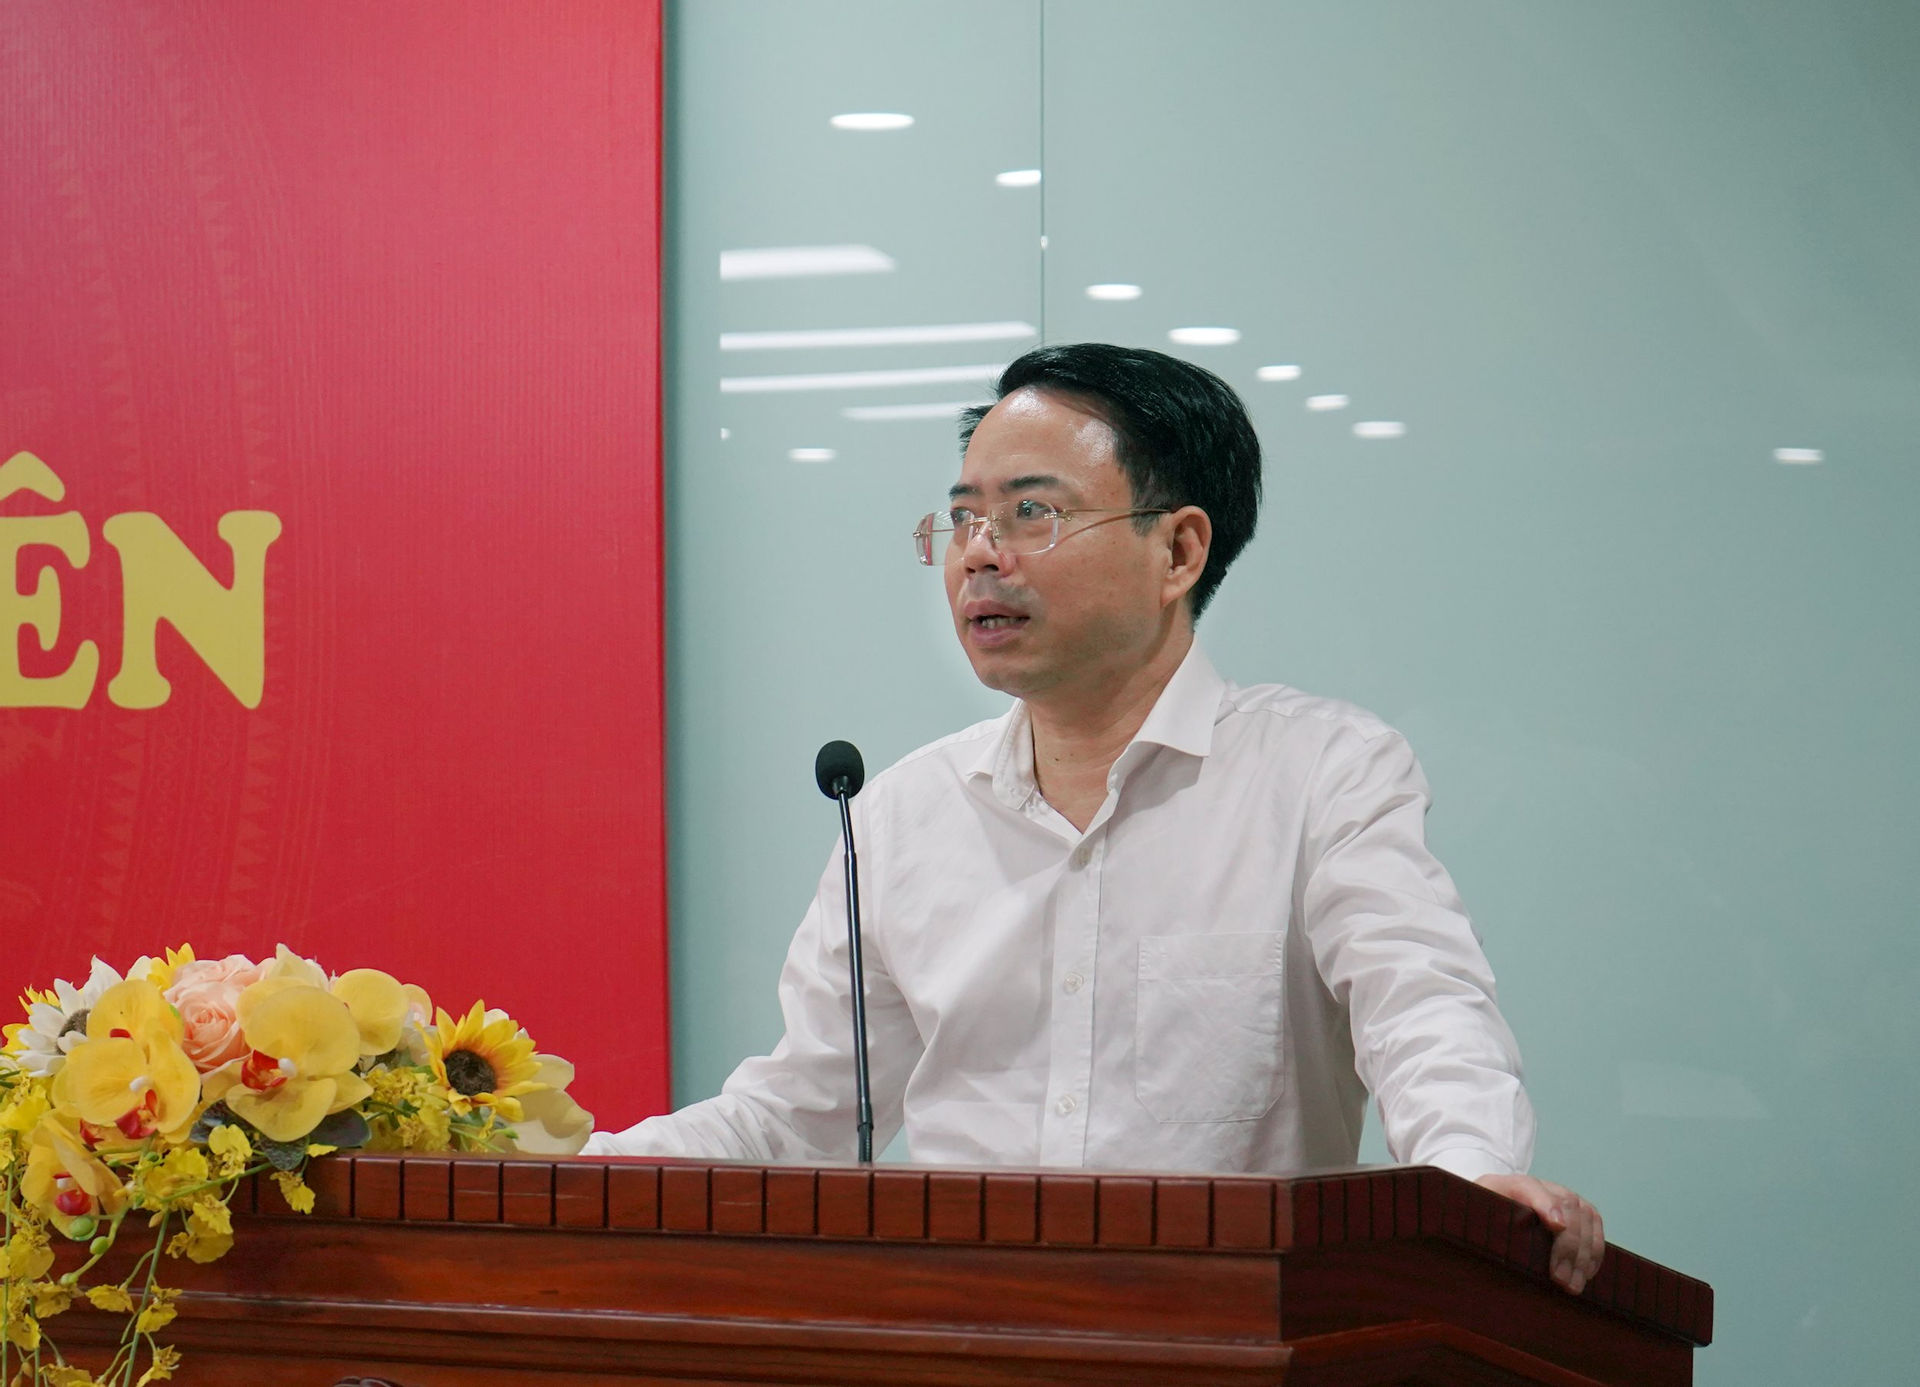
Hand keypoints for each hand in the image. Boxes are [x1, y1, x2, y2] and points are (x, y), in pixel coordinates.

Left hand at [1475, 1173, 1603, 1294]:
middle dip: (1567, 1246)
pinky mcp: (1581, 1210)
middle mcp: (1542, 1186)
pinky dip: (1594, 1251)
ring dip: (1583, 1254)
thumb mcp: (1475, 1222)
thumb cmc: (1486, 1220)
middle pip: (1565, 1206)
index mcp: (1508, 1185)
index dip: (1545, 1203)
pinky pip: (1596, 1226)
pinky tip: (1585, 1274)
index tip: (1556, 1225)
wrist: (1499, 1208)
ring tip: (1572, 1285)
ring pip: (1585, 1217)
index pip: (1528, 1186)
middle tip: (1560, 1280)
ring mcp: (1564, 1196)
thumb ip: (1478, 1228)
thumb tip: (1481, 1251)